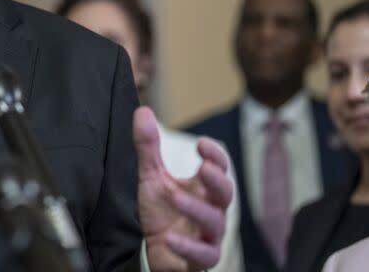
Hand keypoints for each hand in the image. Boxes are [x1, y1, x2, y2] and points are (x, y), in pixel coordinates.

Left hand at [134, 107, 232, 271]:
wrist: (158, 251)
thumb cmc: (162, 213)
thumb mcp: (152, 177)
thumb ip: (148, 147)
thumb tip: (143, 111)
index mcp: (203, 189)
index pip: (219, 169)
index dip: (215, 156)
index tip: (201, 143)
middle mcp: (212, 210)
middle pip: (225, 194)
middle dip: (217, 180)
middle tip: (203, 168)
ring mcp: (209, 236)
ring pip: (214, 222)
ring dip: (197, 209)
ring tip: (175, 197)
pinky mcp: (200, 259)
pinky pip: (202, 255)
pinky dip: (187, 247)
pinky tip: (170, 238)